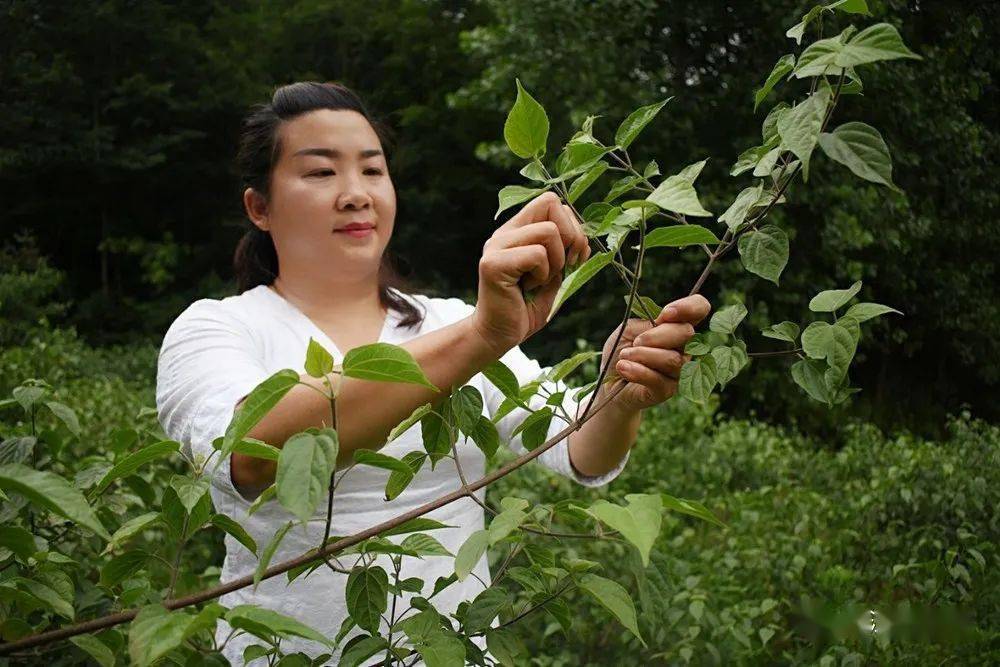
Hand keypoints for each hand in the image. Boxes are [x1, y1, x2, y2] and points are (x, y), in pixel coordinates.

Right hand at [472, 192, 590, 352]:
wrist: (499, 335)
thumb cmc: (527, 307)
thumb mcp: (556, 276)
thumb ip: (568, 254)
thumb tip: (585, 239)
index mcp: (517, 231)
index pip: (550, 201)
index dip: (571, 224)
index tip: (572, 255)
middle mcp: (504, 233)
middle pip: (551, 203)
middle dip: (570, 236)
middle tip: (562, 267)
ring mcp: (496, 246)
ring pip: (548, 231)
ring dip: (556, 261)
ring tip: (539, 280)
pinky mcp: (493, 264)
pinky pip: (537, 255)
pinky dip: (543, 275)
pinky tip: (527, 288)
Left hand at [596, 295, 711, 412]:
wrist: (607, 381)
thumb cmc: (621, 350)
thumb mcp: (628, 329)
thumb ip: (646, 323)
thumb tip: (660, 324)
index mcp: (677, 326)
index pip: (699, 308)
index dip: (689, 307)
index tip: (665, 314)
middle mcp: (684, 348)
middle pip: (686, 333)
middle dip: (656, 336)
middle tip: (635, 342)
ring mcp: (679, 370)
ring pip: (672, 359)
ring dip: (642, 355)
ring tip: (624, 356)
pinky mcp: (667, 390)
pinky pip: (658, 379)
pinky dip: (638, 371)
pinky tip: (623, 367)